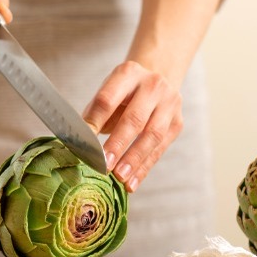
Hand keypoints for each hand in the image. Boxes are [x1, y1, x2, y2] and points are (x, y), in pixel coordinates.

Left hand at [82, 61, 182, 192]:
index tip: (84, 143)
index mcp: (128, 73)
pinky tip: (132, 183)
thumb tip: (79, 142)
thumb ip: (95, 114)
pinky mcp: (177, 123)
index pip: (108, 99)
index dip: (95, 121)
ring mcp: (169, 103)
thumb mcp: (108, 92)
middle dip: (118, 144)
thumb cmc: (124, 91)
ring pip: (152, 135)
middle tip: (104, 165)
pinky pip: (160, 149)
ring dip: (134, 160)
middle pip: (134, 118)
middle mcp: (152, 85)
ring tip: (120, 177)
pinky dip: (144, 168)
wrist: (158, 78)